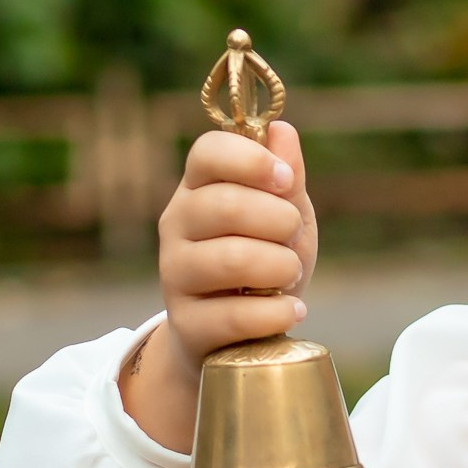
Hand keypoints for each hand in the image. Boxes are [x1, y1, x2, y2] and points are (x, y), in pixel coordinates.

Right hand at [119, 122, 316, 450]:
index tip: (285, 181)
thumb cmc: (265, 265)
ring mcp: (175, 273)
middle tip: (292, 237)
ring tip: (291, 276)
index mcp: (200, 187)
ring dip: (281, 267)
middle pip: (224, 205)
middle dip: (279, 221)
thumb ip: (286, 180)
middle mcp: (177, 224)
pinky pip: (235, 314)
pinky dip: (276, 312)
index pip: (208, 152)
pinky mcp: (186, 323)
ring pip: (231, 259)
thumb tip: (282, 130)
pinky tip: (291, 310)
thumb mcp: (286, 219)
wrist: (237, 337)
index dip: (251, 160)